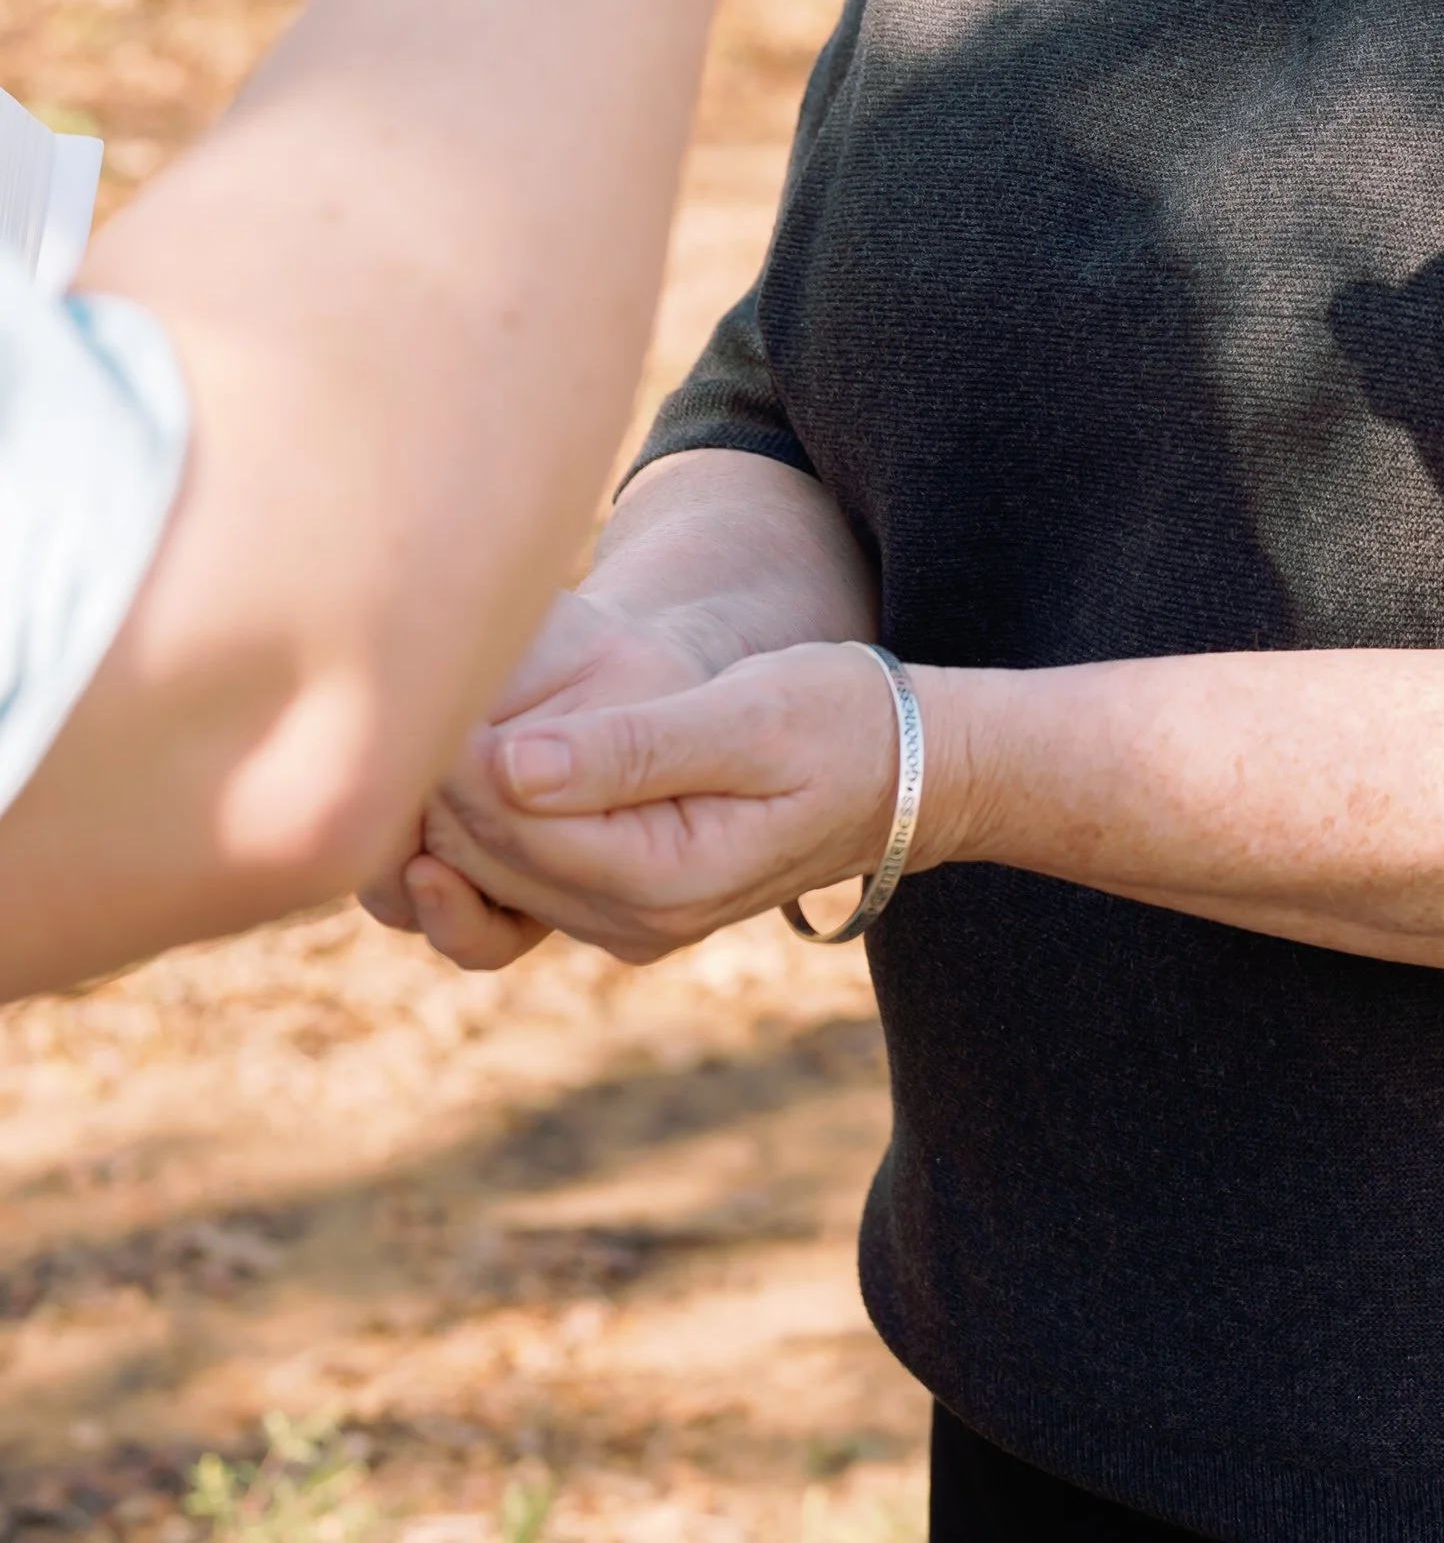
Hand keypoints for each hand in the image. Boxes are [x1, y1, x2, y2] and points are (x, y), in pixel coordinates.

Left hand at [412, 640, 905, 966]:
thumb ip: (634, 747)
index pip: (512, 821)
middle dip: (435, 776)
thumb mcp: (753, 717)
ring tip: (418, 706)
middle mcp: (630, 922)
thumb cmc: (839, 722)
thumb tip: (509, 763)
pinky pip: (516, 870)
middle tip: (395, 673)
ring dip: (445, 798)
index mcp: (662, 880)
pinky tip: (465, 747)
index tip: (424, 665)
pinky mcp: (617, 896)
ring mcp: (620, 920)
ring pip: (486, 869)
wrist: (905, 772)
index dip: (454, 748)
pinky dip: (480, 812)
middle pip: (484, 854)